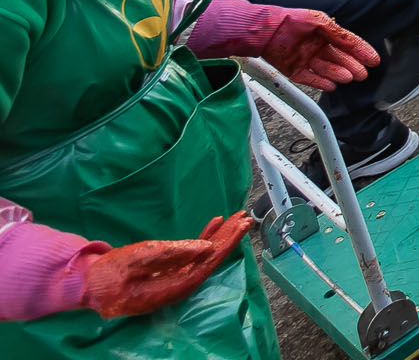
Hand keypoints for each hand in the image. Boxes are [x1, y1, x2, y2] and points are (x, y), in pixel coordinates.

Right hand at [82, 215, 250, 318]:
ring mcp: (171, 282)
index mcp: (171, 287)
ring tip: (234, 219)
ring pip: (202, 258)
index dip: (226, 245)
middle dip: (228, 239)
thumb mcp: (140, 257)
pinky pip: (190, 258)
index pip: (207, 265)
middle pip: (209, 261)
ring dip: (218, 238)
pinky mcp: (165, 275)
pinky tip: (212, 227)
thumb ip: (173, 253)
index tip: (241, 226)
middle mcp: (176, 288)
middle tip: (244, 218)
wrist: (87, 284)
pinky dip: (201, 241)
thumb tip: (206, 248)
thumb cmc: (109, 272)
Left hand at [252, 10, 377, 90]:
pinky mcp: (294, 70)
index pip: (348, 44)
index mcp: (325, 34)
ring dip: (339, 74)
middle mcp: (317, 47)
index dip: (362, 52)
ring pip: (327, 70)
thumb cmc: (292, 20)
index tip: (374, 60)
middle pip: (339, 59)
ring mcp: (306, 59)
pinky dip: (321, 82)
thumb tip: (352, 42)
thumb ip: (338, 33)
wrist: (267, 30)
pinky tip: (331, 85)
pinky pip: (311, 78)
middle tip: (363, 74)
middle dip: (353, 66)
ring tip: (349, 78)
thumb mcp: (320, 21)